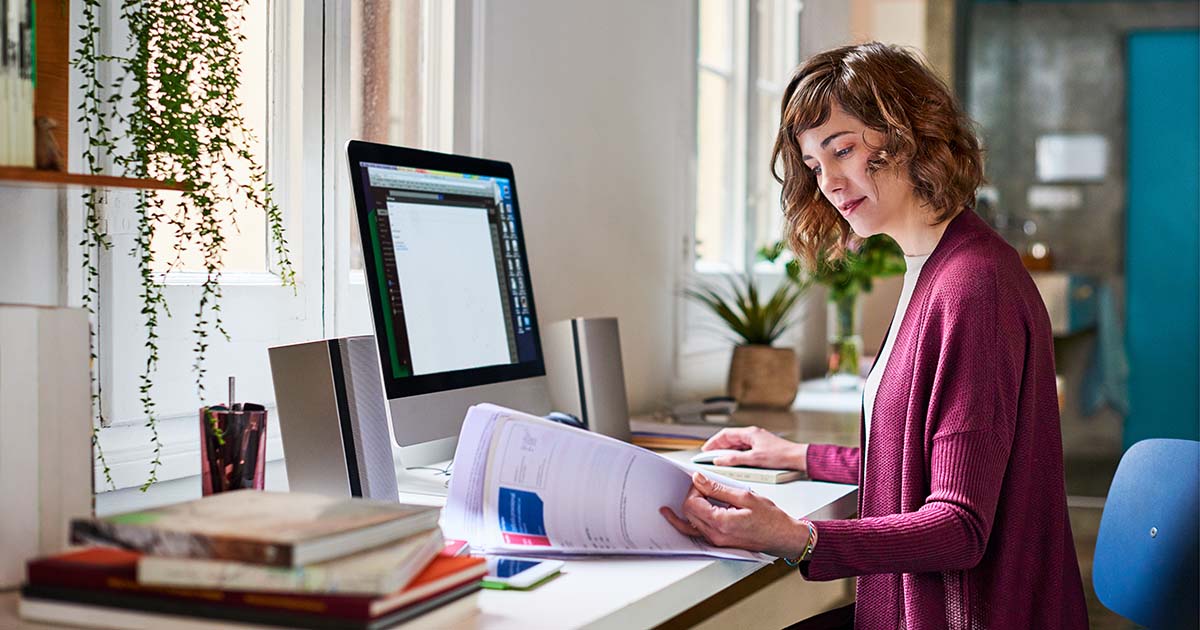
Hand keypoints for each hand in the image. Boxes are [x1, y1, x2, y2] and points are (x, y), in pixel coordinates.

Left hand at [659, 472, 809, 557]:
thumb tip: (699, 480)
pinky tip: (680, 517)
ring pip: (689, 524)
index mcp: (720, 522)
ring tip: (677, 502)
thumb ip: (718, 488)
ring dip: (687, 509)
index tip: (703, 482)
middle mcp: (715, 535)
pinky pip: (697, 533)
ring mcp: (716, 541)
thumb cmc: (771, 519)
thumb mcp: (745, 496)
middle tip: (702, 487)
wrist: (783, 537)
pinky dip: (688, 523)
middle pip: (688, 513)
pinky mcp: (719, 543)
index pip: (692, 503)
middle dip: (691, 496)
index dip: (694, 489)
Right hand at [702, 426, 806, 470]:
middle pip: (730, 438)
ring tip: (719, 459)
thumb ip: (735, 459)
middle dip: (718, 447)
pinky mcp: (761, 448)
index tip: (705, 450)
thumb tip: (720, 460)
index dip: (713, 442)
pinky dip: (736, 454)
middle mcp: (753, 435)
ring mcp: (757, 441)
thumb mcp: (754, 459)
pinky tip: (734, 461)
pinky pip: (744, 449)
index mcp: (750, 433)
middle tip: (709, 456)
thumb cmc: (781, 456)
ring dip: (727, 451)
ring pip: (737, 444)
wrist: (797, 458)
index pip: (725, 434)